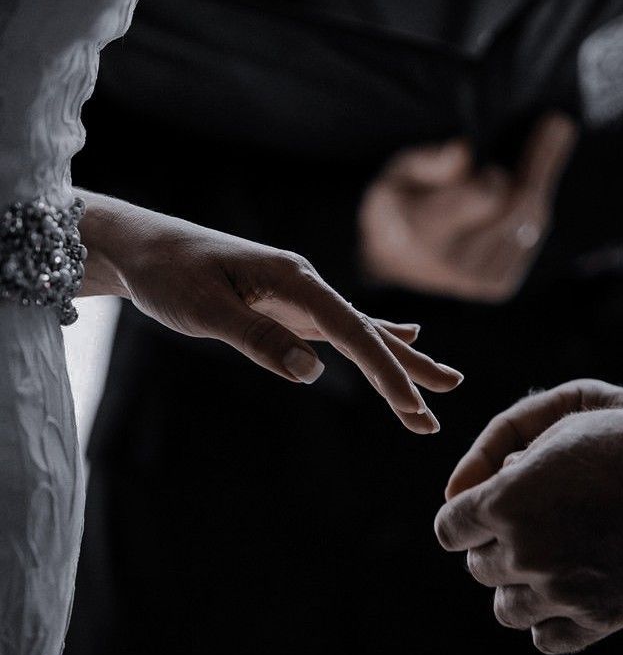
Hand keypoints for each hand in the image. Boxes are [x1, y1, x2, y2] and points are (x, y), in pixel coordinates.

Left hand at [77, 191, 462, 433]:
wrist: (143, 247)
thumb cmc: (168, 273)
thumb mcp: (206, 309)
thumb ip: (259, 338)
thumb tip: (312, 373)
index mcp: (294, 279)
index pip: (352, 332)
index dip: (386, 372)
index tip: (412, 407)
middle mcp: (307, 284)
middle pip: (369, 331)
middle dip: (407, 369)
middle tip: (446, 399)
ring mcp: (301, 295)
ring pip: (362, 331)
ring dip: (400, 360)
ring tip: (441, 380)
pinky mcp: (289, 306)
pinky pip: (342, 327)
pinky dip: (375, 337)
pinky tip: (402, 335)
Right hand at [359, 113, 576, 301]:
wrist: (393, 261)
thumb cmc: (398, 206)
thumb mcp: (398, 174)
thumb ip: (428, 161)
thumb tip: (463, 151)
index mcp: (421, 235)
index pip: (486, 198)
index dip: (494, 176)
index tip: (491, 164)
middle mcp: (452, 266)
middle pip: (519, 207)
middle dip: (538, 166)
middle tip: (556, 124)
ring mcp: (478, 282)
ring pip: (532, 220)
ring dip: (538, 182)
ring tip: (551, 137)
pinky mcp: (497, 287)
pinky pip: (532, 236)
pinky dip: (532, 209)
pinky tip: (523, 191)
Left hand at [435, 381, 622, 653]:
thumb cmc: (622, 440)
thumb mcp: (555, 425)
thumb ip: (498, 456)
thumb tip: (458, 494)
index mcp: (504, 502)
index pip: (448, 528)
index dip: (461, 518)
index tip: (477, 514)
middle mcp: (523, 551)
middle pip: (476, 565)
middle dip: (492, 545)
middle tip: (526, 527)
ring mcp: (559, 591)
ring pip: (503, 607)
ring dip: (515, 585)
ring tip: (545, 562)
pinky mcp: (596, 619)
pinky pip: (544, 637)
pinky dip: (547, 618)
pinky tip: (565, 592)